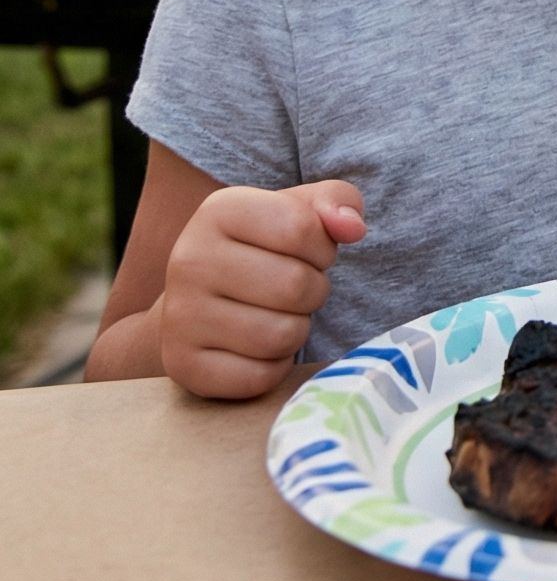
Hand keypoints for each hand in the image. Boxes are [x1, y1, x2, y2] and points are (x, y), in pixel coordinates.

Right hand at [159, 180, 365, 399]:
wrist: (198, 299)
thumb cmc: (262, 247)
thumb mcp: (299, 209)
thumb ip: (336, 202)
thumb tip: (353, 227)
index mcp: (219, 210)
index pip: (301, 229)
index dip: (323, 248)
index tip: (309, 253)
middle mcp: (189, 259)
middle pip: (295, 286)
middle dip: (314, 290)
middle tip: (297, 289)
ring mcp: (179, 316)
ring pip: (280, 336)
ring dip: (298, 329)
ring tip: (280, 314)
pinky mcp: (182, 365)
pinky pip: (258, 377)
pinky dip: (276, 366)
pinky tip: (262, 346)